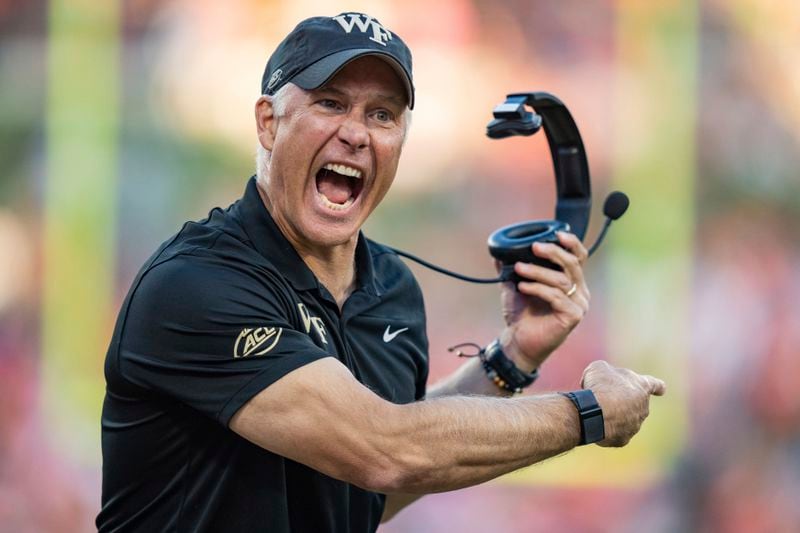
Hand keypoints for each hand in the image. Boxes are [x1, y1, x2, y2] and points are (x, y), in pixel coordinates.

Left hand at [499, 231, 589, 369]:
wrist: (518, 342)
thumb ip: (512, 269)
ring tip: (519, 268)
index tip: (557, 234)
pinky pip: (556, 297)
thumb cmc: (521, 315)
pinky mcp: (572, 316)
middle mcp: (580, 291)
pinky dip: (537, 288)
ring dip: (538, 272)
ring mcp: (578, 305)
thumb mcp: (516, 285)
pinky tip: (522, 286)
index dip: (572, 243)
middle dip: (553, 252)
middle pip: (573, 264)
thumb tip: (499, 252)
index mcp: (572, 282)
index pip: (579, 257)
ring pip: (562, 280)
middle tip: (534, 247)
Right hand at [580, 360, 665, 446]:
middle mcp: (643, 407)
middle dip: (621, 402)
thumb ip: (605, 372)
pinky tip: (596, 423)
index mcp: (642, 386)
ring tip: (596, 411)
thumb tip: (600, 381)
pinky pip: (614, 433)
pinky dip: (606, 429)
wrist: (595, 411)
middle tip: (603, 398)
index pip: (655, 385)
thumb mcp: (599, 368)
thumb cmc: (600, 386)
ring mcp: (635, 425)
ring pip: (623, 420)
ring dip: (612, 416)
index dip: (657, 386)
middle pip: (634, 404)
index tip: (662, 390)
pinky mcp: (624, 439)